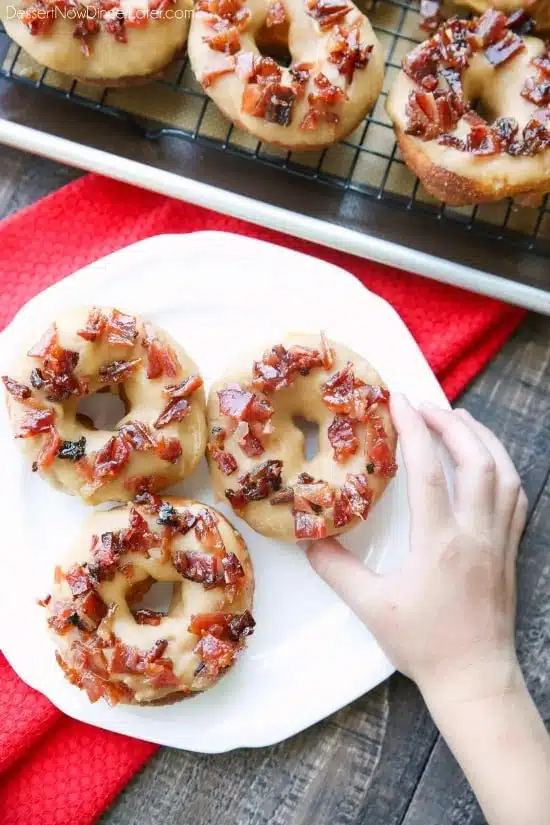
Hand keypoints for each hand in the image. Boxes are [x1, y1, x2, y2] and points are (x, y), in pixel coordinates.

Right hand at [307, 394, 527, 703]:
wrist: (475, 678)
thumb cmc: (424, 645)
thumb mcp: (371, 608)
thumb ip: (336, 569)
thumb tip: (307, 539)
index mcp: (439, 542)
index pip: (428, 471)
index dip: (413, 429)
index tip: (399, 401)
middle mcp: (475, 533)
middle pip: (476, 460)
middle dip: (452, 423)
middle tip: (426, 405)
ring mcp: (498, 540)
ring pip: (504, 473)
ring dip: (482, 438)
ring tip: (458, 420)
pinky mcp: (509, 550)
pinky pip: (517, 498)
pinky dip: (503, 468)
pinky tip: (488, 462)